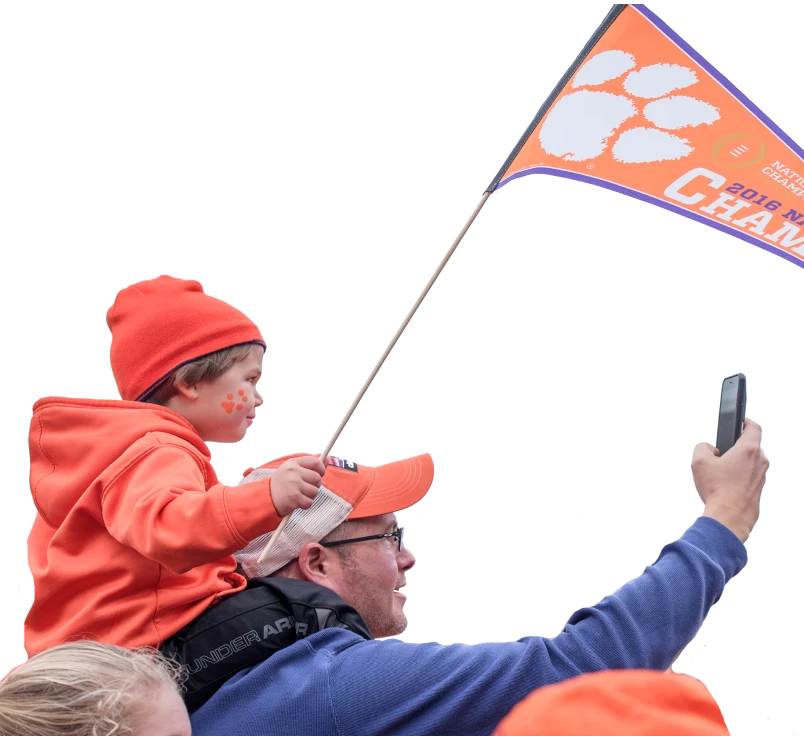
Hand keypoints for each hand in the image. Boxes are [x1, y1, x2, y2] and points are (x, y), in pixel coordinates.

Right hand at [269, 456, 325, 516]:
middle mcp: (293, 472)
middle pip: (317, 478)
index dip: (321, 469)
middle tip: (306, 487)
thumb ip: (310, 464)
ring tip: (301, 495)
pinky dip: (305, 505)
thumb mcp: (293, 469)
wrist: (266, 498)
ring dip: (310, 496)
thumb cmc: (283, 483)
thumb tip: (328, 459)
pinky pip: (309, 502)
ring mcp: (293, 484)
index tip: (320, 474)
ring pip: (315, 491)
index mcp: (293, 463)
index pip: (315, 462)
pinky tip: (298, 502)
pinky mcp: (293, 497)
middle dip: (315, 485)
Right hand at [691, 416, 768, 541]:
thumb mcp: (699, 462)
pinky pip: (749, 477)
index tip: (742, 421)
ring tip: (720, 475)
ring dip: (737, 464)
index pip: (753, 427)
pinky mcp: (759, 489)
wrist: (729, 518)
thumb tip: (709, 448)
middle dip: (736, 448)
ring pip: (749, 463)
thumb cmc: (718, 490)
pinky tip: (725, 486)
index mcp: (748, 450)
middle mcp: (759, 461)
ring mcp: (761, 476)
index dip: (746, 421)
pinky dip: (739, 478)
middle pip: (750, 446)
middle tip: (720, 455)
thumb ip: (702, 447)